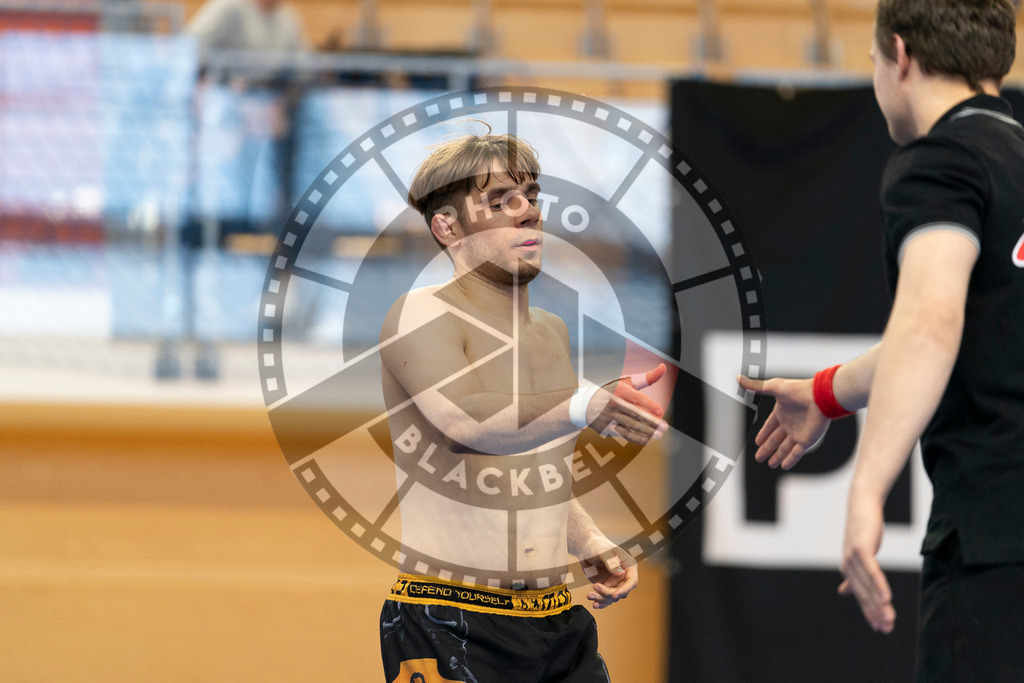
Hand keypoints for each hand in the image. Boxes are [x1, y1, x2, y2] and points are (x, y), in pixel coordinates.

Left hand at [577, 537, 637, 609]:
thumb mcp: (604, 553)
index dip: (625, 590)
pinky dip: (600, 602)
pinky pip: (605, 598)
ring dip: (601, 599)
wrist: (586, 548)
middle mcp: (624, 576)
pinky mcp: (605, 587)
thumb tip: (621, 574)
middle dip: (608, 594)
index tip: (614, 595)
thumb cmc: (597, 546)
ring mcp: (614, 582)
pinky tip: (594, 603)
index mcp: (628, 566)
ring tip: (589, 595)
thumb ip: (611, 563)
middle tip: (595, 586)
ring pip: (612, 598)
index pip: (632, 581)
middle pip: (621, 592)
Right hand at [587, 364, 667, 443]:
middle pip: (635, 414)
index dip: (649, 405)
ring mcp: (609, 416)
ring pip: (630, 425)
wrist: (586, 405)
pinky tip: (646, 439)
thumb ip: (646, 378)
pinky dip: (635, 437)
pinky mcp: (606, 427)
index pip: (636, 398)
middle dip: (651, 422)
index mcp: (619, 390)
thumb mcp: (626, 383)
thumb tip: (663, 367)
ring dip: (646, 431)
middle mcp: (613, 403)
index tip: (661, 412)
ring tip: (659, 435)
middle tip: (664, 427)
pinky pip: (623, 433)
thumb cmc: (613, 392)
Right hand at [737, 375, 829, 468]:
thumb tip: (738, 378)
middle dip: (767, 449)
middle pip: (775, 440)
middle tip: (759, 458)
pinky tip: (784, 466)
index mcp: (781, 412)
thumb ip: (756, 386)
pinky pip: (797, 453)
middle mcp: (790, 424)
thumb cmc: (799, 390)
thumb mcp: (774, 387)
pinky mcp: (807, 440)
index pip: (770, 426)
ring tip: (770, 465)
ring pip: (785, 448)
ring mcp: (799, 433)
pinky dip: (790, 459)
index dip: (763, 434)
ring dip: (778, 456)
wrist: (821, 397)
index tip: (757, 442)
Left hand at [838, 492, 894, 633]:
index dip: (870, 612)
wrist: (862, 505)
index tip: (880, 628)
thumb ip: (852, 576)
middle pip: (865, 594)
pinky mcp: (860, 549)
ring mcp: (853, 557)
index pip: (861, 595)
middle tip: (887, 629)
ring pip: (869, 586)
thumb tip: (843, 592)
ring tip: (890, 620)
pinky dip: (880, 586)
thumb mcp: (858, 554)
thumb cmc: (862, 530)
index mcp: (848, 570)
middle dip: (876, 613)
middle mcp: (847, 566)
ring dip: (881, 604)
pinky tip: (887, 599)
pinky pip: (872, 571)